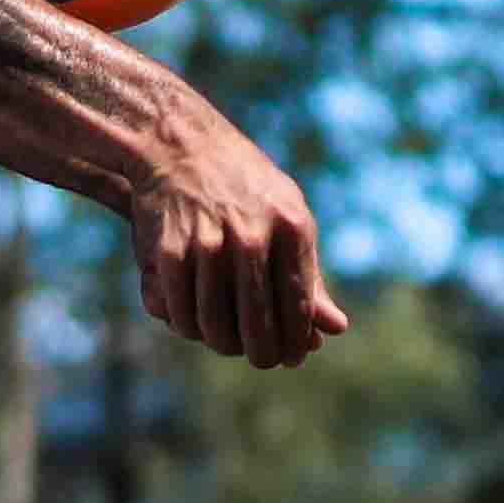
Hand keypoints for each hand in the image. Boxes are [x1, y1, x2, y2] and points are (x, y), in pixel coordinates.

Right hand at [121, 111, 347, 369]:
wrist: (177, 144)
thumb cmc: (242, 186)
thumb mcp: (286, 216)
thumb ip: (308, 275)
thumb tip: (335, 329)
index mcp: (291, 226)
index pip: (298, 308)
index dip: (295, 342)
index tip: (291, 356)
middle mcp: (252, 236)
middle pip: (259, 328)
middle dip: (262, 353)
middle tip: (260, 357)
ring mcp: (208, 245)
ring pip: (217, 328)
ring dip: (223, 343)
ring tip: (227, 340)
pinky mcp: (168, 252)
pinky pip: (181, 315)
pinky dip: (188, 327)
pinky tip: (196, 322)